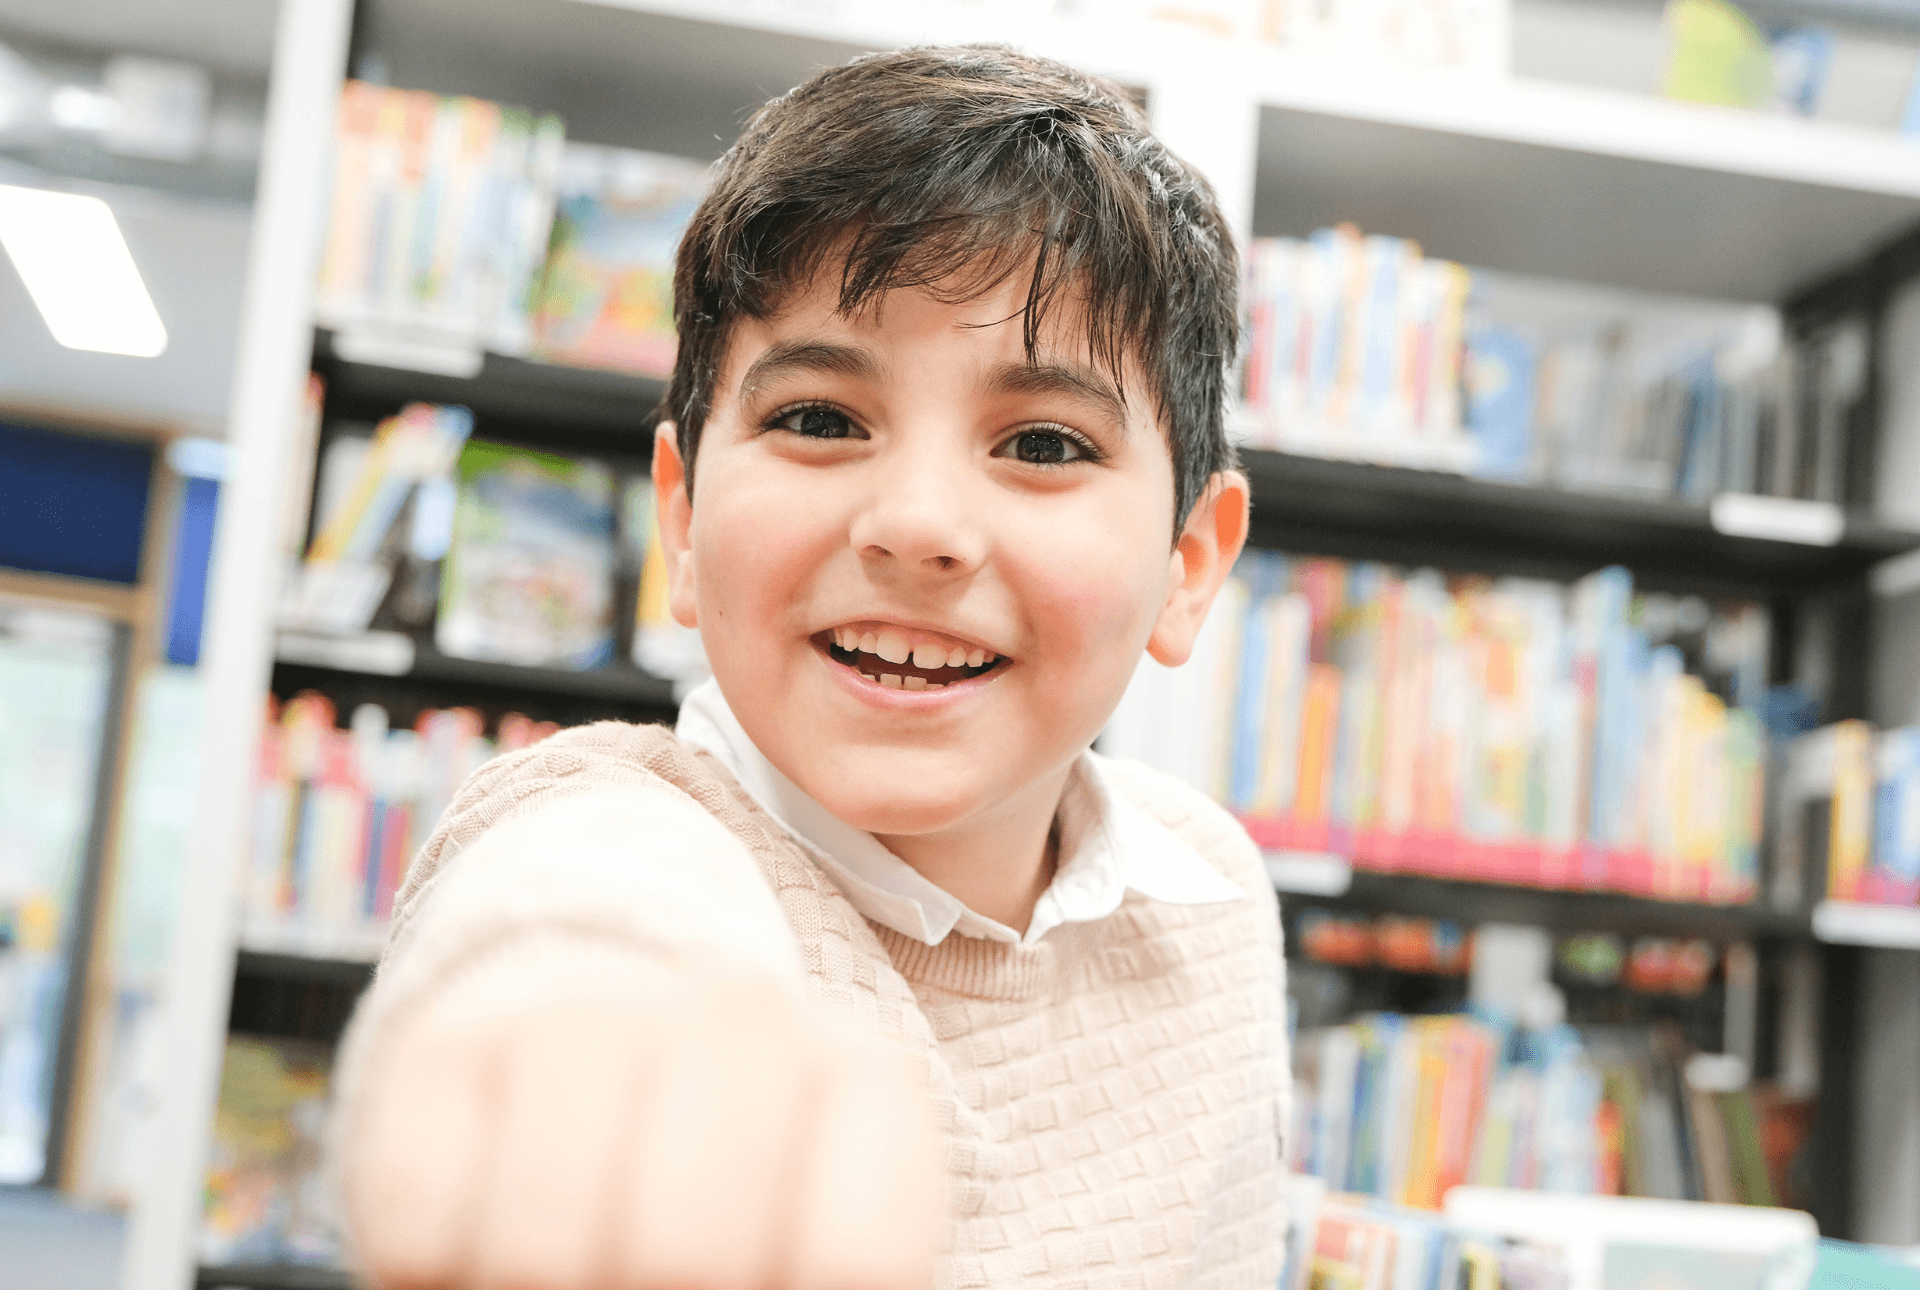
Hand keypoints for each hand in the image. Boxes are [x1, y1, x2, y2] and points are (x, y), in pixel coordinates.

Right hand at [345, 971, 941, 1289]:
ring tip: (572, 1273)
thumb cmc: (729, 1185)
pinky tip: (480, 1246)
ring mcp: (590, 1015)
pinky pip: (419, 1218)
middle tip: (643, 1287)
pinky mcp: (447, 1046)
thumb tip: (744, 1268)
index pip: (856, 1255)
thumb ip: (812, 1259)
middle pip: (691, 1251)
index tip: (767, 1289)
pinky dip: (435, 1269)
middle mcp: (739, 1021)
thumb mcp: (803, 1226)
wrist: (594, 1041)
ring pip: (546, 1236)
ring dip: (546, 1288)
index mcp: (861, 1080)